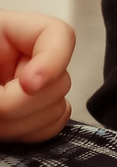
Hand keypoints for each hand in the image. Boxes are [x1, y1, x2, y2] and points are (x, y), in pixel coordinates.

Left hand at [0, 12, 75, 143]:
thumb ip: (1, 90)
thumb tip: (32, 92)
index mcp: (5, 33)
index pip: (58, 35)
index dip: (54, 61)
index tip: (28, 85)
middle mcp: (23, 59)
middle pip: (61, 79)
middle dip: (24, 104)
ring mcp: (28, 89)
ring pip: (58, 107)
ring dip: (21, 123)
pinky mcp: (27, 115)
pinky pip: (51, 126)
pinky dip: (28, 133)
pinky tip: (3, 133)